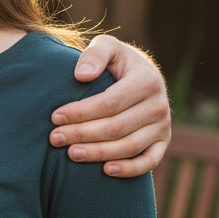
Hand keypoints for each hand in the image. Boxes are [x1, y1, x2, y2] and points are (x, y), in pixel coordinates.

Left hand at [49, 35, 169, 176]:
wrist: (141, 74)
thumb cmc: (117, 61)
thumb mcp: (107, 46)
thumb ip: (95, 55)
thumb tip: (82, 75)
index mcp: (147, 81)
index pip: (109, 103)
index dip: (81, 112)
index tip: (55, 116)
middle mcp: (159, 105)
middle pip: (116, 127)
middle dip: (82, 134)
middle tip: (55, 138)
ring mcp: (163, 126)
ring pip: (129, 146)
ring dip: (98, 153)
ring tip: (71, 154)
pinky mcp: (163, 142)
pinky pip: (149, 161)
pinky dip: (129, 169)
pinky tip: (105, 171)